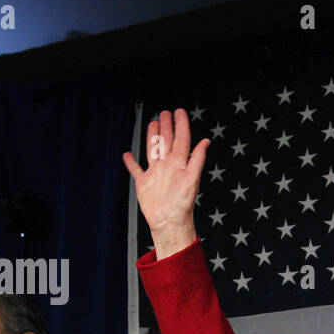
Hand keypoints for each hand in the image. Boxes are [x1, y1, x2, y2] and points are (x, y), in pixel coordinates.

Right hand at [121, 108, 209, 257]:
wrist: (169, 222)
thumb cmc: (182, 204)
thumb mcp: (192, 179)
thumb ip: (197, 159)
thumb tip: (206, 141)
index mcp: (179, 163)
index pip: (181, 139)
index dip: (180, 125)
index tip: (179, 111)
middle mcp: (168, 166)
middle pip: (167, 141)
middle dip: (166, 127)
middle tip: (165, 112)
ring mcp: (155, 174)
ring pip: (153, 150)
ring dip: (152, 137)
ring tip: (152, 124)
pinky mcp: (144, 183)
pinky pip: (136, 170)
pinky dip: (131, 163)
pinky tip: (128, 155)